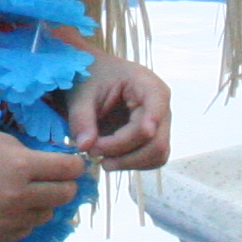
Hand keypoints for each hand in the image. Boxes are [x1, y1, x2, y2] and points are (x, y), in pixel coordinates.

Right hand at [0, 130, 87, 241]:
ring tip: (25, 192)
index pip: (68, 171)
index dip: (76, 167)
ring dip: (43, 203)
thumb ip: (33, 154)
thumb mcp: (2, 140)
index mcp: (21, 166)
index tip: (74, 166)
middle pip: (64, 196)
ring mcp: (8, 219)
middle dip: (65, 185)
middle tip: (55, 180)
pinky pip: (26, 229)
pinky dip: (24, 218)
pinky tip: (8, 206)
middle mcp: (18, 196)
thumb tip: (63, 166)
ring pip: (46, 215)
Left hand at [64, 52, 173, 171]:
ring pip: (156, 155)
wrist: (96, 78)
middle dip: (124, 153)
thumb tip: (85, 147)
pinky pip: (151, 159)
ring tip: (100, 158)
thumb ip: (81, 119)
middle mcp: (161, 106)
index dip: (146, 127)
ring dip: (128, 163)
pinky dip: (131, 164)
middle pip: (156, 141)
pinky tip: (111, 159)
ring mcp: (160, 124)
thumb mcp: (81, 95)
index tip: (131, 141)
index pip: (156, 108)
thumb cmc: (91, 79)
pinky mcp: (154, 138)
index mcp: (148, 85)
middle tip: (93, 152)